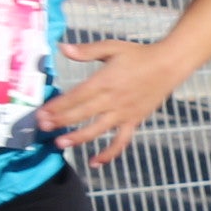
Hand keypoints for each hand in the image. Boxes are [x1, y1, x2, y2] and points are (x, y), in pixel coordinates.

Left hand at [41, 37, 182, 166]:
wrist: (168, 65)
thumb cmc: (139, 54)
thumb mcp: (112, 47)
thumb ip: (86, 51)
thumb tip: (62, 47)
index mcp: (104, 81)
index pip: (75, 96)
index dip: (57, 105)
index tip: (41, 112)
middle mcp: (112, 100)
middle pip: (81, 113)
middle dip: (60, 121)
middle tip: (42, 127)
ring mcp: (123, 113)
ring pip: (97, 130)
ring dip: (78, 138)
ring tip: (60, 143)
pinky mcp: (133, 121)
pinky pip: (120, 141)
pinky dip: (109, 154)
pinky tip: (94, 162)